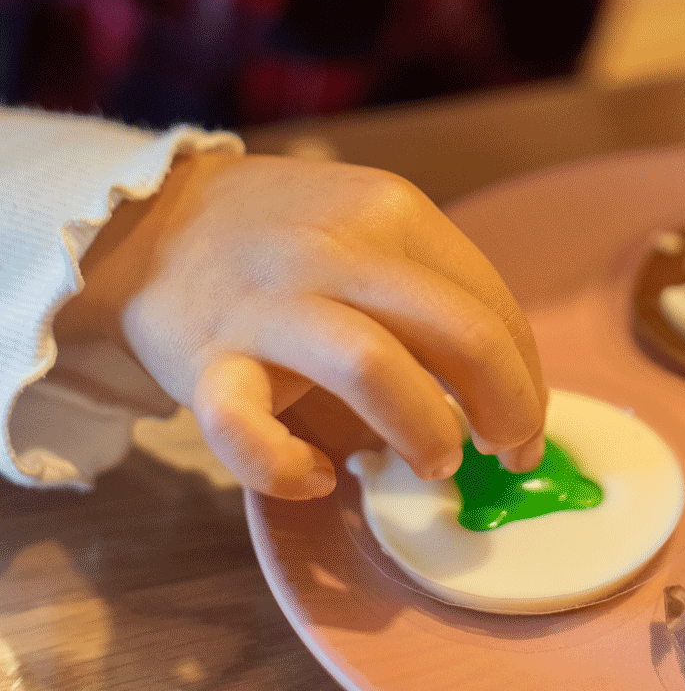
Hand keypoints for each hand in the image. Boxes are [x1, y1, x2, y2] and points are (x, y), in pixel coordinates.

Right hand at [53, 152, 546, 498]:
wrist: (151, 220)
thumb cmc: (287, 238)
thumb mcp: (369, 227)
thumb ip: (431, 289)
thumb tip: (507, 387)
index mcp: (392, 212)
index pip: (491, 303)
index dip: (527, 378)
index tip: (525, 426)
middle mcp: (337, 250)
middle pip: (459, 332)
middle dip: (508, 407)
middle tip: (506, 451)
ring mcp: (269, 303)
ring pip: (372, 367)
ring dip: (425, 428)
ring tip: (437, 461)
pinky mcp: (207, 359)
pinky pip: (246, 427)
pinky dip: (287, 468)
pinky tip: (315, 478)